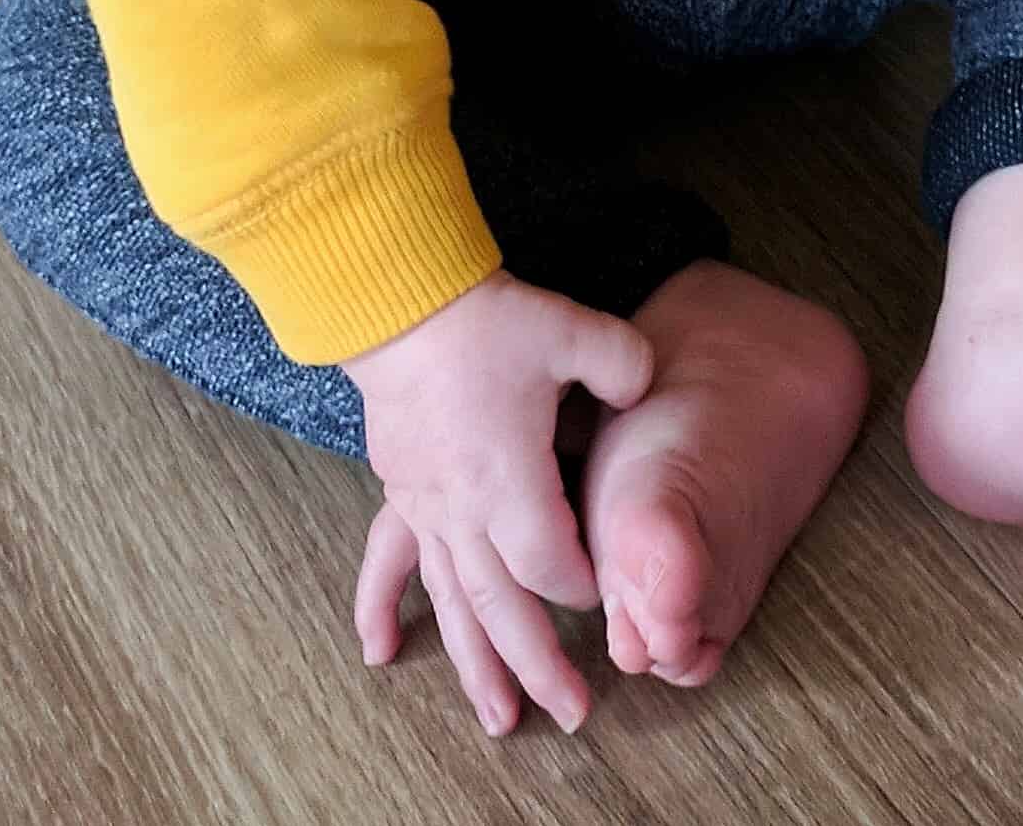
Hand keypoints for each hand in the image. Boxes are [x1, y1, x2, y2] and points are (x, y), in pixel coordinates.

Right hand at [345, 270, 654, 734]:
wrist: (400, 303)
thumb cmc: (485, 322)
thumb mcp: (570, 331)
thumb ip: (623, 364)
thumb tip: (643, 389)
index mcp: (511, 484)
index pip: (554, 566)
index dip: (584, 585)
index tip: (605, 594)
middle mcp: (466, 513)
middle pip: (505, 609)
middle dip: (539, 666)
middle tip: (571, 715)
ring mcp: (429, 508)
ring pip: (454, 605)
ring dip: (475, 665)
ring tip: (498, 719)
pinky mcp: (403, 493)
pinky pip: (392, 564)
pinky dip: (382, 608)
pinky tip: (379, 651)